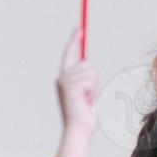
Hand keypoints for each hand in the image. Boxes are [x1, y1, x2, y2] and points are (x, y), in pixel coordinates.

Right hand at [56, 29, 97, 156]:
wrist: (78, 127)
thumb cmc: (84, 113)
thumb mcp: (85, 91)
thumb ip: (85, 78)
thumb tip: (89, 63)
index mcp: (64, 77)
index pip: (70, 53)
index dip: (74, 40)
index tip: (80, 28)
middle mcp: (62, 77)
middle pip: (87, 62)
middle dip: (93, 77)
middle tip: (89, 95)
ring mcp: (65, 81)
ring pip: (91, 71)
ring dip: (94, 85)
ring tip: (87, 99)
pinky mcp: (70, 86)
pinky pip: (91, 79)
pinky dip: (92, 90)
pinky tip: (86, 100)